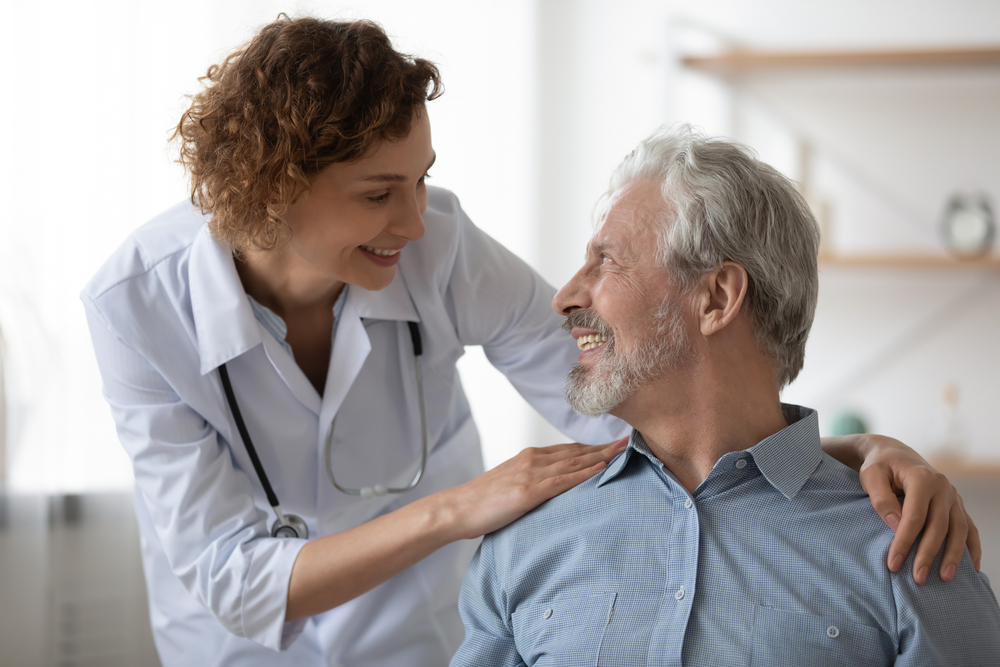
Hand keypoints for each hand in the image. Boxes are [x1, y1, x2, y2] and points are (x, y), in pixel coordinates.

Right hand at [439, 438, 628, 540]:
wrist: (457, 508)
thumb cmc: (480, 503)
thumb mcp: (509, 487)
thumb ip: (530, 484)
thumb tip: (548, 493)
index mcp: (528, 459)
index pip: (567, 451)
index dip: (591, 447)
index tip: (611, 445)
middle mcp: (532, 461)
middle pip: (575, 452)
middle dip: (602, 447)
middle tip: (626, 442)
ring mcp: (531, 475)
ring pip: (573, 463)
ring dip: (600, 456)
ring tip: (622, 451)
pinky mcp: (528, 492)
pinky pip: (563, 481)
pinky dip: (584, 474)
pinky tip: (601, 469)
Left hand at [857, 434, 981, 583]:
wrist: (895, 454)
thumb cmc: (879, 467)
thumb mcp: (871, 476)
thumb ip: (881, 499)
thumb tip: (897, 526)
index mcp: (921, 477)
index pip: (914, 516)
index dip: (904, 542)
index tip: (893, 563)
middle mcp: (943, 487)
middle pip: (938, 526)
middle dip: (927, 554)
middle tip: (918, 578)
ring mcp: (954, 496)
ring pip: (958, 530)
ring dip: (953, 556)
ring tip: (945, 579)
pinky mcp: (957, 505)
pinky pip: (969, 528)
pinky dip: (972, 548)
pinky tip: (972, 568)